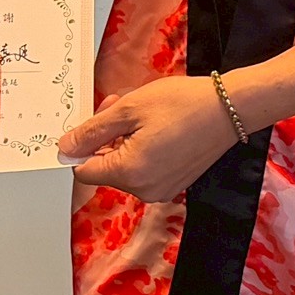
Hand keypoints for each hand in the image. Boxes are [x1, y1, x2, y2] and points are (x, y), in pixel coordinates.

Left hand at [58, 74, 239, 202]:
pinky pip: (144, 170)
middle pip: (105, 168)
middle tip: (119, 106)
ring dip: (123, 141)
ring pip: (124, 168)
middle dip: (105, 138)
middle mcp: (144, 190)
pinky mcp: (174, 184)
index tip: (94, 121)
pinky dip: (141, 150)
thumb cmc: (183, 104)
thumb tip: (65, 147)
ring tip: (142, 113)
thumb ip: (92, 131)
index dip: (82, 145)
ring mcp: (161, 190)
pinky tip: (155, 126)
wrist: (229, 108)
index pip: (83, 171)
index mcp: (130, 173)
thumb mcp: (129, 108)